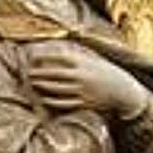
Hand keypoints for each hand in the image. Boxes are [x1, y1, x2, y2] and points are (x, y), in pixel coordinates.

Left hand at [25, 41, 147, 117]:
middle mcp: (82, 76)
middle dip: (40, 73)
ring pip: (57, 89)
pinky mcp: (84, 103)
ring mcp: (82, 91)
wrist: (123, 91)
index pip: (59, 57)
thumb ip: (77, 56)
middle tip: (29, 73)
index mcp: (84, 63)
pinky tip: (45, 98)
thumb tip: (59, 49)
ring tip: (34, 83)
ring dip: (44, 86)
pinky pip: (64, 103)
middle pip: (55, 74)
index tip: (33, 57)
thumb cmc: (106, 73)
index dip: (44, 56)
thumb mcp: (93, 60)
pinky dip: (53, 101)